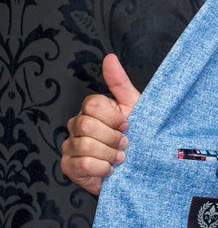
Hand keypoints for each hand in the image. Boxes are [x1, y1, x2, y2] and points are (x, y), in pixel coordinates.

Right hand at [61, 54, 140, 195]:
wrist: (139, 169)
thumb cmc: (137, 137)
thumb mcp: (134, 108)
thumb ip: (120, 83)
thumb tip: (110, 58)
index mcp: (91, 109)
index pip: (93, 104)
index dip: (114, 117)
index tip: (127, 125)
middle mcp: (76, 125)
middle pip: (87, 125)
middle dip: (113, 138)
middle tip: (125, 144)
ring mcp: (70, 146)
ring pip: (85, 145)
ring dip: (110, 155)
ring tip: (120, 158)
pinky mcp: (69, 166)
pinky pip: (83, 164)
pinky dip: (102, 168)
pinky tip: (110, 170)